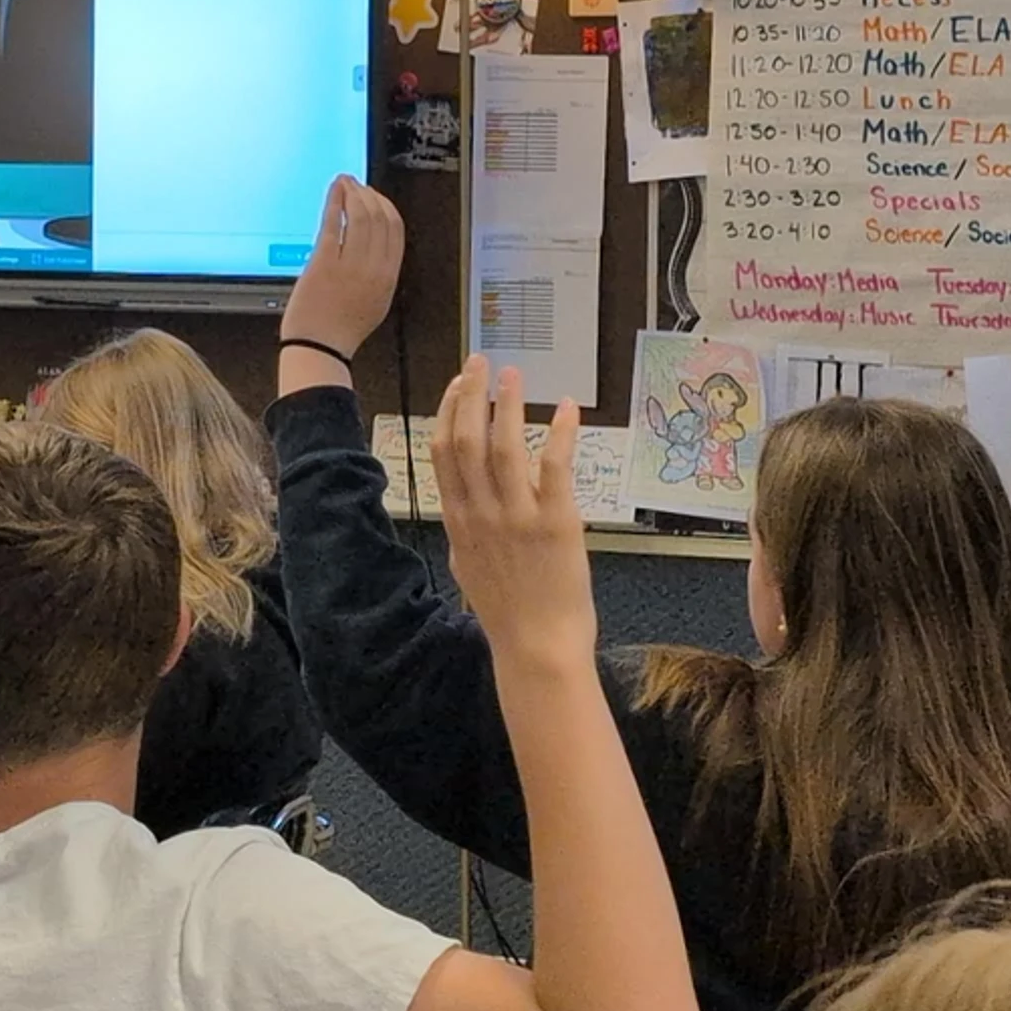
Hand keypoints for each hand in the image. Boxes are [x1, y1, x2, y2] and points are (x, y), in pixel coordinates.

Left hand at [280, 176, 403, 359]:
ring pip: (360, 216)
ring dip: (353, 194)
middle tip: (358, 187)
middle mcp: (373, 269)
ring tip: (345, 185)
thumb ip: (377, 274)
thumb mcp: (374, 302)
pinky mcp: (324, 263)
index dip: (386, 207)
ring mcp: (349, 265)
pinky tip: (333, 192)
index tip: (376, 199)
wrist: (319, 348)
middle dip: (370, 196)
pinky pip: (334, 223)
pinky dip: (335, 201)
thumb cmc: (340, 331)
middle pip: (380, 218)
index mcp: (388, 278)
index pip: (395, 230)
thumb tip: (372, 246)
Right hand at [431, 356, 592, 674]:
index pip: (443, 452)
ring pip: (504, 445)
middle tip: (480, 362)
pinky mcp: (556, 522)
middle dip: (470, 394)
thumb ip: (464, 532)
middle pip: (466, 438)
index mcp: (458, 521)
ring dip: (507, 404)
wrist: (537, 647)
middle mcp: (481, 513)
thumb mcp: (469, 568)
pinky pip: (554, 466)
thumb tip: (462, 508)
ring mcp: (517, 516)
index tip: (457, 384)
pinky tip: (567, 407)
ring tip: (513, 375)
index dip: (447, 411)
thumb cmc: (507, 614)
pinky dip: (560, 431)